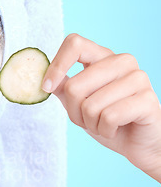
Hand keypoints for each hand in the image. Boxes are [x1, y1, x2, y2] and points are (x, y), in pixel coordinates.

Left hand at [43, 33, 160, 181]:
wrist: (136, 142)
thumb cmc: (106, 120)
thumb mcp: (78, 102)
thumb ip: (62, 86)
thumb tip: (39, 76)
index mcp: (102, 57)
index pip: (74, 43)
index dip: (56, 66)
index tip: (47, 87)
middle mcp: (122, 61)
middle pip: (74, 85)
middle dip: (74, 112)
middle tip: (88, 119)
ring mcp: (137, 78)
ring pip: (90, 105)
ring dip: (90, 124)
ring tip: (103, 123)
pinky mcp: (147, 99)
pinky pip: (109, 117)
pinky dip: (105, 130)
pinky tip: (115, 129)